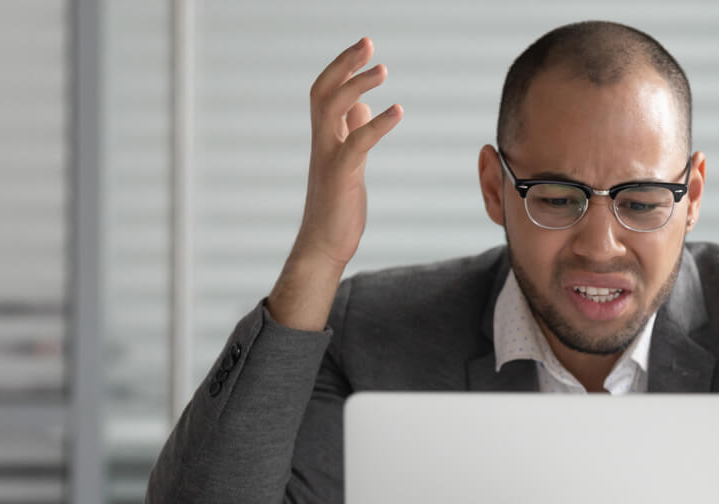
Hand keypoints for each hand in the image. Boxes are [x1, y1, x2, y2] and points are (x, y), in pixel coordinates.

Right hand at [294, 36, 402, 269]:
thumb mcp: (348, 163)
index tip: (363, 47)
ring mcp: (328, 159)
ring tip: (382, 69)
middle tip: (368, 43)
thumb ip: (351, 133)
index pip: (324, 92)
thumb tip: (364, 106)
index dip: (341, 67)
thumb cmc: (338, 206)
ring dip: (357, 86)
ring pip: (332, 110)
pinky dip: (377, 124)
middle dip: (344, 64)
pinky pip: (357, 144)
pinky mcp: (341, 178)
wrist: (324, 245)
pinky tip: (397, 111)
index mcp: (324, 139)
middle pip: (323, 92)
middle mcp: (322, 143)